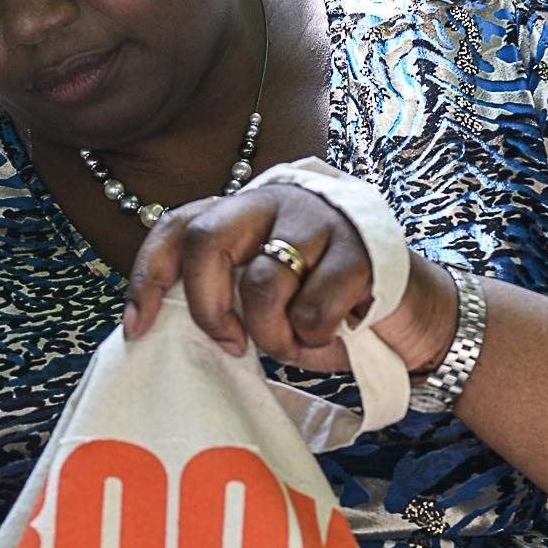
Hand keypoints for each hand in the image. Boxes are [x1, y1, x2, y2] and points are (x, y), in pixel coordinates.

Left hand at [123, 185, 457, 376]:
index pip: (176, 227)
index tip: (139, 327)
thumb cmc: (321, 304)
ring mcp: (316, 221)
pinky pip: (313, 309)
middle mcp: (272, 203)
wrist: (408, 306)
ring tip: (294, 342)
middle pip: (207, 239)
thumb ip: (221, 296)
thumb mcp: (262, 297)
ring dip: (272, 335)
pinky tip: (334, 333)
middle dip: (207, 305)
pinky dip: (315, 338)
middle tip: (230, 344)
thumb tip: (163, 330)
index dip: (148, 275)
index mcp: (241, 212)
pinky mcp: (358, 250)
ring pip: (261, 284)